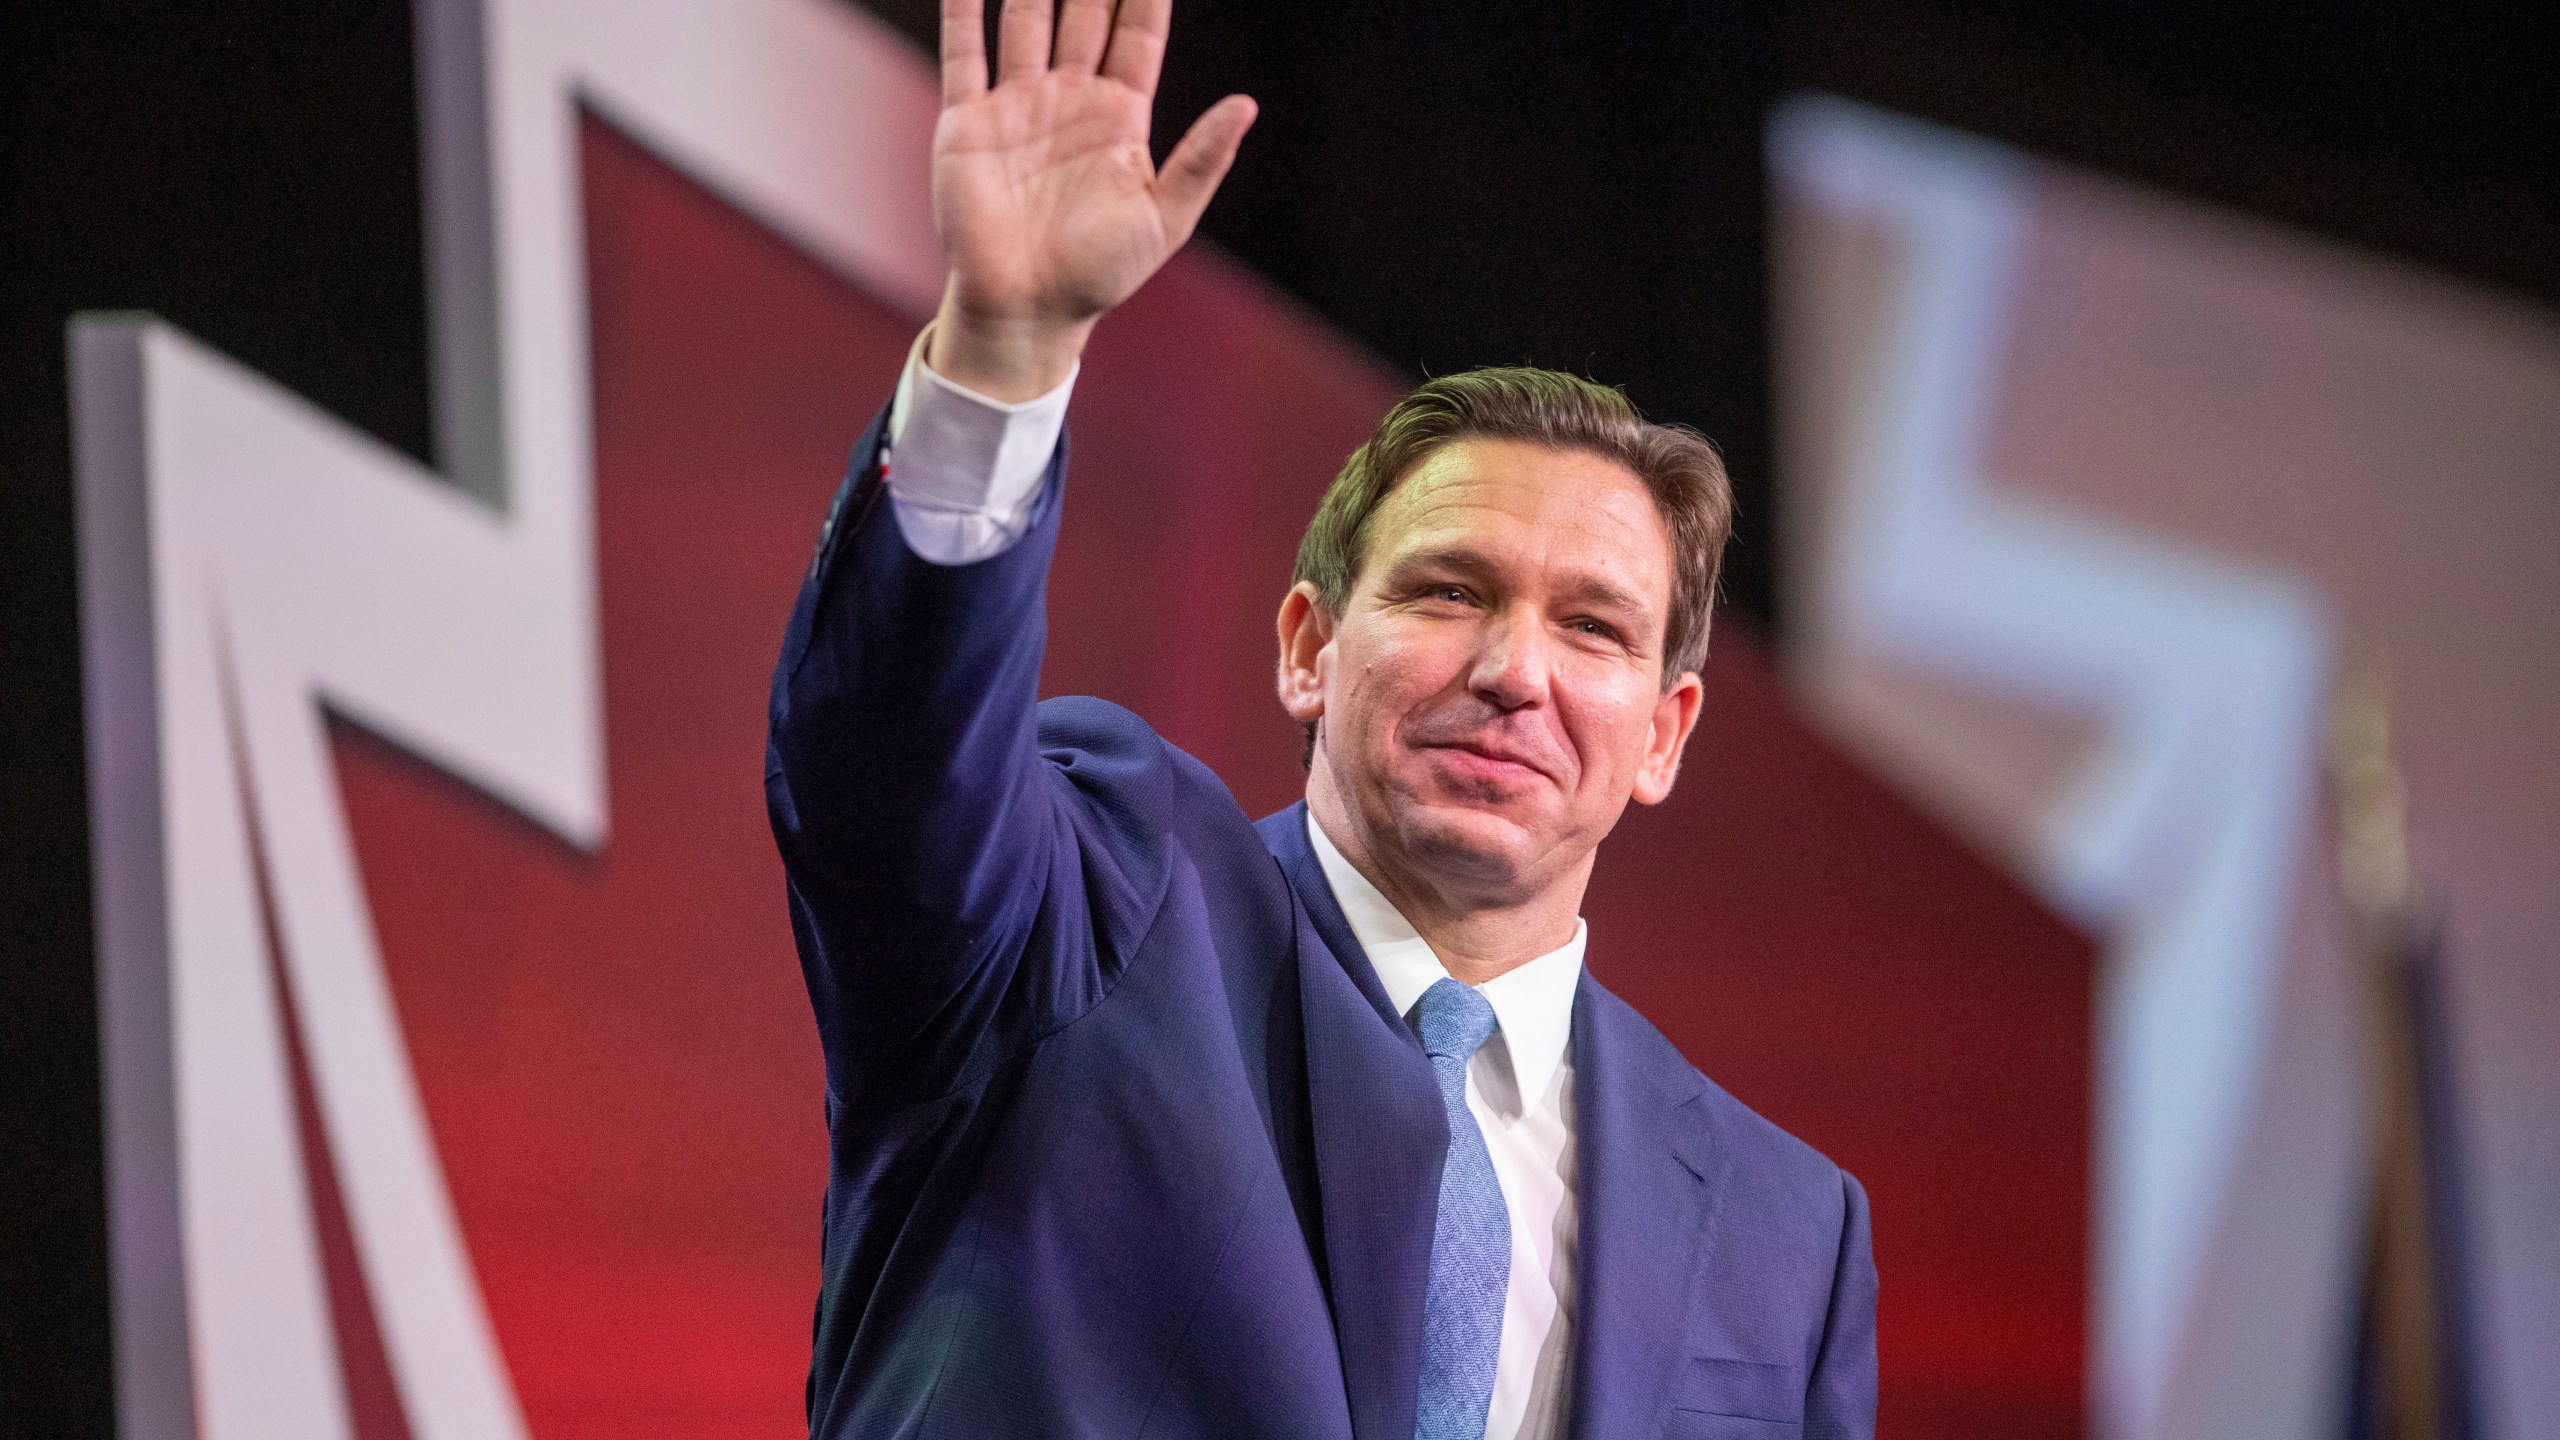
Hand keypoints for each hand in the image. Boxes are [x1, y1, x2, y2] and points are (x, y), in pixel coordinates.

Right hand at [928, 0, 1255, 399]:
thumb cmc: (1099, 274)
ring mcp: (1017, 105)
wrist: (1026, 310)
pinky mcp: (968, 122)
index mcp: (1120, 117)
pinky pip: (964, 52)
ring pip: (1025, 18)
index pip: (1137, 34)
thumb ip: (1202, 160)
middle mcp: (1069, 100)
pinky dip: (964, 11)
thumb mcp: (1165, 219)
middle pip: (1083, 11)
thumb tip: (1247, 105)